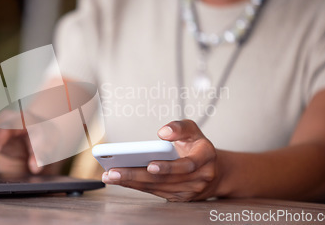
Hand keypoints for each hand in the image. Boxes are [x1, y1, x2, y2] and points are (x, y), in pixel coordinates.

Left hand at [101, 119, 220, 201]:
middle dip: (136, 175)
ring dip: (131, 182)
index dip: (168, 166)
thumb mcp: (193, 130)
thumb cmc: (198, 148)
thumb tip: (163, 132)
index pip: (187, 165)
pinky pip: (154, 192)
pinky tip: (120, 180)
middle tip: (114, 171)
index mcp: (205, 157)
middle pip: (165, 179)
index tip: (150, 165)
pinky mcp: (178, 198)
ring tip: (110, 175)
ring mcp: (189, 191)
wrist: (213, 172)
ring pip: (157, 187)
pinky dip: (136, 186)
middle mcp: (199, 177)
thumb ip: (180, 127)